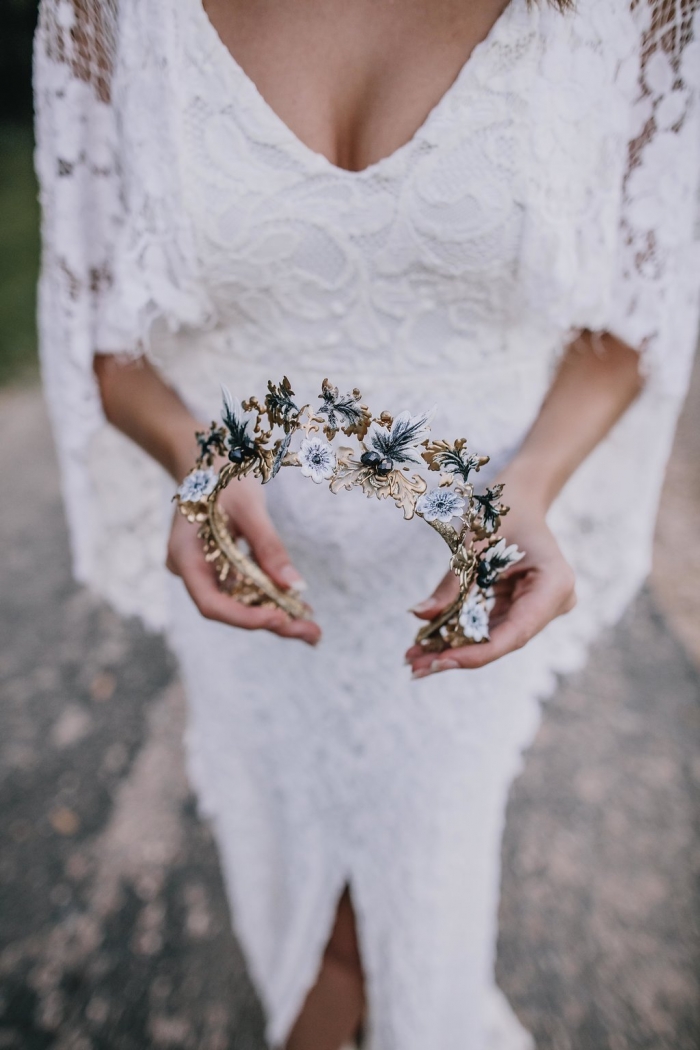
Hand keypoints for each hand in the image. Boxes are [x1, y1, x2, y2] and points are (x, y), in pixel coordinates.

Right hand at [166, 472, 320, 645]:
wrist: (208, 456)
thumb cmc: (224, 474)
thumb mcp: (249, 506)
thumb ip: (269, 547)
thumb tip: (295, 587)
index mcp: (184, 555)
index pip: (210, 603)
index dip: (244, 618)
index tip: (281, 618)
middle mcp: (191, 569)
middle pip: (229, 608)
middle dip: (271, 621)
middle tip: (312, 634)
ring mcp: (204, 569)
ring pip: (239, 602)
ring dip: (275, 613)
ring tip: (312, 628)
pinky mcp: (220, 567)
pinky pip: (244, 588)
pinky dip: (270, 597)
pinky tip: (299, 608)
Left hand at [405, 506, 575, 677]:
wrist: (520, 497)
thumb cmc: (502, 510)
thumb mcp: (473, 542)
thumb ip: (451, 581)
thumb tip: (420, 614)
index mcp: (554, 584)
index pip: (515, 633)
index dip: (476, 653)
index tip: (439, 663)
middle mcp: (553, 603)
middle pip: (501, 641)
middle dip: (456, 654)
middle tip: (414, 667)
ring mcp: (539, 608)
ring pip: (492, 638)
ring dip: (452, 648)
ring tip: (412, 658)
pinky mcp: (521, 608)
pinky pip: (488, 626)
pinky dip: (458, 632)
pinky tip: (426, 644)